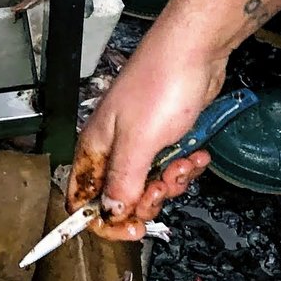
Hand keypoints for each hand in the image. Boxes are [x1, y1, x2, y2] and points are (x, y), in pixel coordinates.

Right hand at [69, 32, 224, 238]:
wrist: (197, 49)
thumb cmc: (162, 86)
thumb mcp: (139, 142)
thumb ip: (123, 182)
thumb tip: (110, 213)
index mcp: (95, 149)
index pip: (82, 200)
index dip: (102, 222)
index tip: (131, 231)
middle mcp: (114, 148)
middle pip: (121, 197)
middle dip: (147, 199)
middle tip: (165, 185)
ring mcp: (142, 141)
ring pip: (150, 183)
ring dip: (172, 181)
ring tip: (185, 161)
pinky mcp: (167, 134)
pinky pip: (172, 165)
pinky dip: (186, 164)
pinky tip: (197, 153)